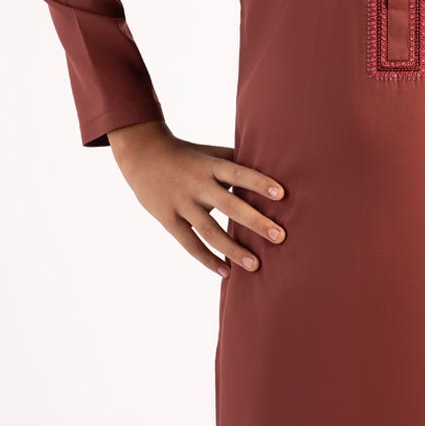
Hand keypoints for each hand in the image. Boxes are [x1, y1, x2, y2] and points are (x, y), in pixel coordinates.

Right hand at [106, 120, 286, 277]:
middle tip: (280, 236)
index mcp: (211, 165)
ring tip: (256, 265)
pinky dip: (207, 259)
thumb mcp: (211, 153)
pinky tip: (226, 272)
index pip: (239, 173)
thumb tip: (271, 168)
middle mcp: (198, 185)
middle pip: (230, 205)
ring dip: (234, 250)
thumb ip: (236, 162)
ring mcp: (182, 204)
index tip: (281, 194)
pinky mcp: (168, 219)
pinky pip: (190, 244)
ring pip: (210, 231)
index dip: (259, 182)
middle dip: (256, 222)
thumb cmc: (187, 154)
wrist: (143, 153)